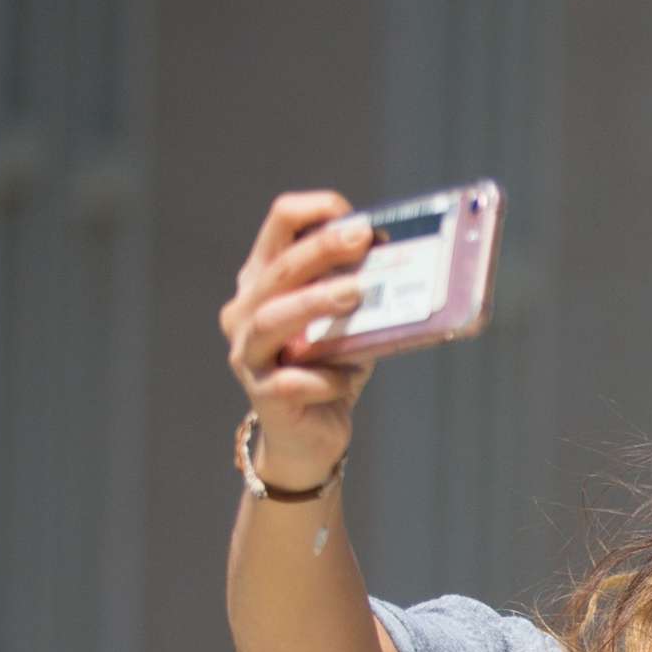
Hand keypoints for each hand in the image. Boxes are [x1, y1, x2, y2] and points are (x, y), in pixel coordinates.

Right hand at [220, 191, 379, 492]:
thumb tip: (406, 265)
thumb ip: (362, 294)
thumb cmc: (330, 369)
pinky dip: (325, 378)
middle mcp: (246, 312)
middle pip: (278, 270)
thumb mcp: (349, 325)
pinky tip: (348, 380)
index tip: (357, 221)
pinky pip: (292, 380)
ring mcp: (247, 354)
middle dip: (321, 249)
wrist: (309, 436)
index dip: (314, 215)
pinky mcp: (262, 394)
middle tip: (361, 238)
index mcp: (265, 281)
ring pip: (270, 319)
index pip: (279, 228)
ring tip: (356, 293)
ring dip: (314, 302)